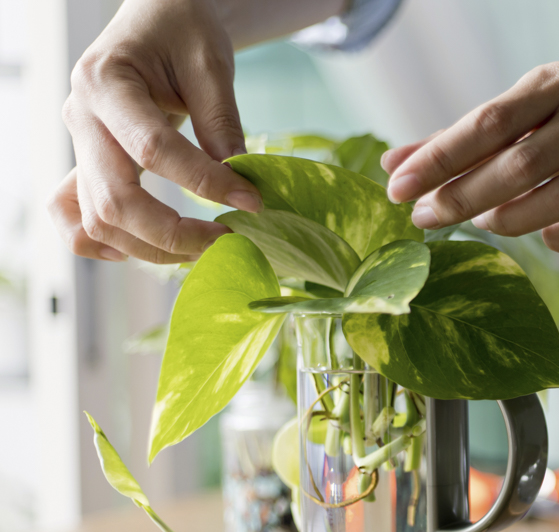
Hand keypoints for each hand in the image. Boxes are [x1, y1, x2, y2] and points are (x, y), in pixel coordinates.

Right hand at [51, 0, 262, 263]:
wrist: (156, 18)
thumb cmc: (182, 29)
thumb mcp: (210, 62)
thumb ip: (221, 121)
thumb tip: (239, 184)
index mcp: (106, 82)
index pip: (152, 150)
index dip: (204, 182)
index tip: (252, 202)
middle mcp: (81, 117)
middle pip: (113, 200)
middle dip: (174, 234)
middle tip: (228, 241)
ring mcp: (79, 144)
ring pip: (96, 220)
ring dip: (151, 248)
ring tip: (205, 249)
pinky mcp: (86, 163)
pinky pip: (74, 217)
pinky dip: (105, 242)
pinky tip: (147, 248)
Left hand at [383, 62, 558, 252]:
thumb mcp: (521, 113)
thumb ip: (459, 140)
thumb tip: (394, 167)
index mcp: (555, 83)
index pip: (487, 123)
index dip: (440, 158)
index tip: (399, 187)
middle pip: (520, 165)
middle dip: (464, 196)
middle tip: (425, 219)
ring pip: (558, 200)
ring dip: (510, 220)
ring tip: (483, 222)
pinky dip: (557, 237)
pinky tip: (539, 235)